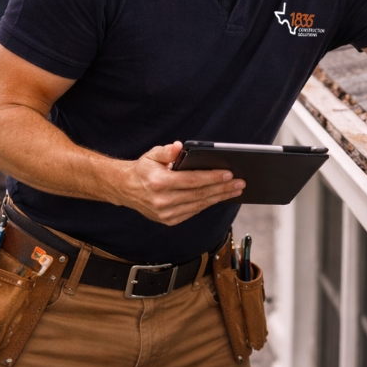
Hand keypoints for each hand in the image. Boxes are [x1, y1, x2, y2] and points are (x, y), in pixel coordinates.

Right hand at [117, 141, 244, 225]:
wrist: (126, 189)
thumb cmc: (143, 169)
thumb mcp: (152, 155)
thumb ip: (166, 151)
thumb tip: (180, 147)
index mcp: (159, 183)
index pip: (192, 180)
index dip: (212, 177)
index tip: (229, 174)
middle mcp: (162, 201)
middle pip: (199, 195)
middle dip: (222, 188)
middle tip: (240, 183)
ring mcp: (166, 214)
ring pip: (199, 205)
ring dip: (219, 197)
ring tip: (235, 190)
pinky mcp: (169, 220)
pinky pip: (194, 211)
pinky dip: (208, 204)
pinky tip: (220, 196)